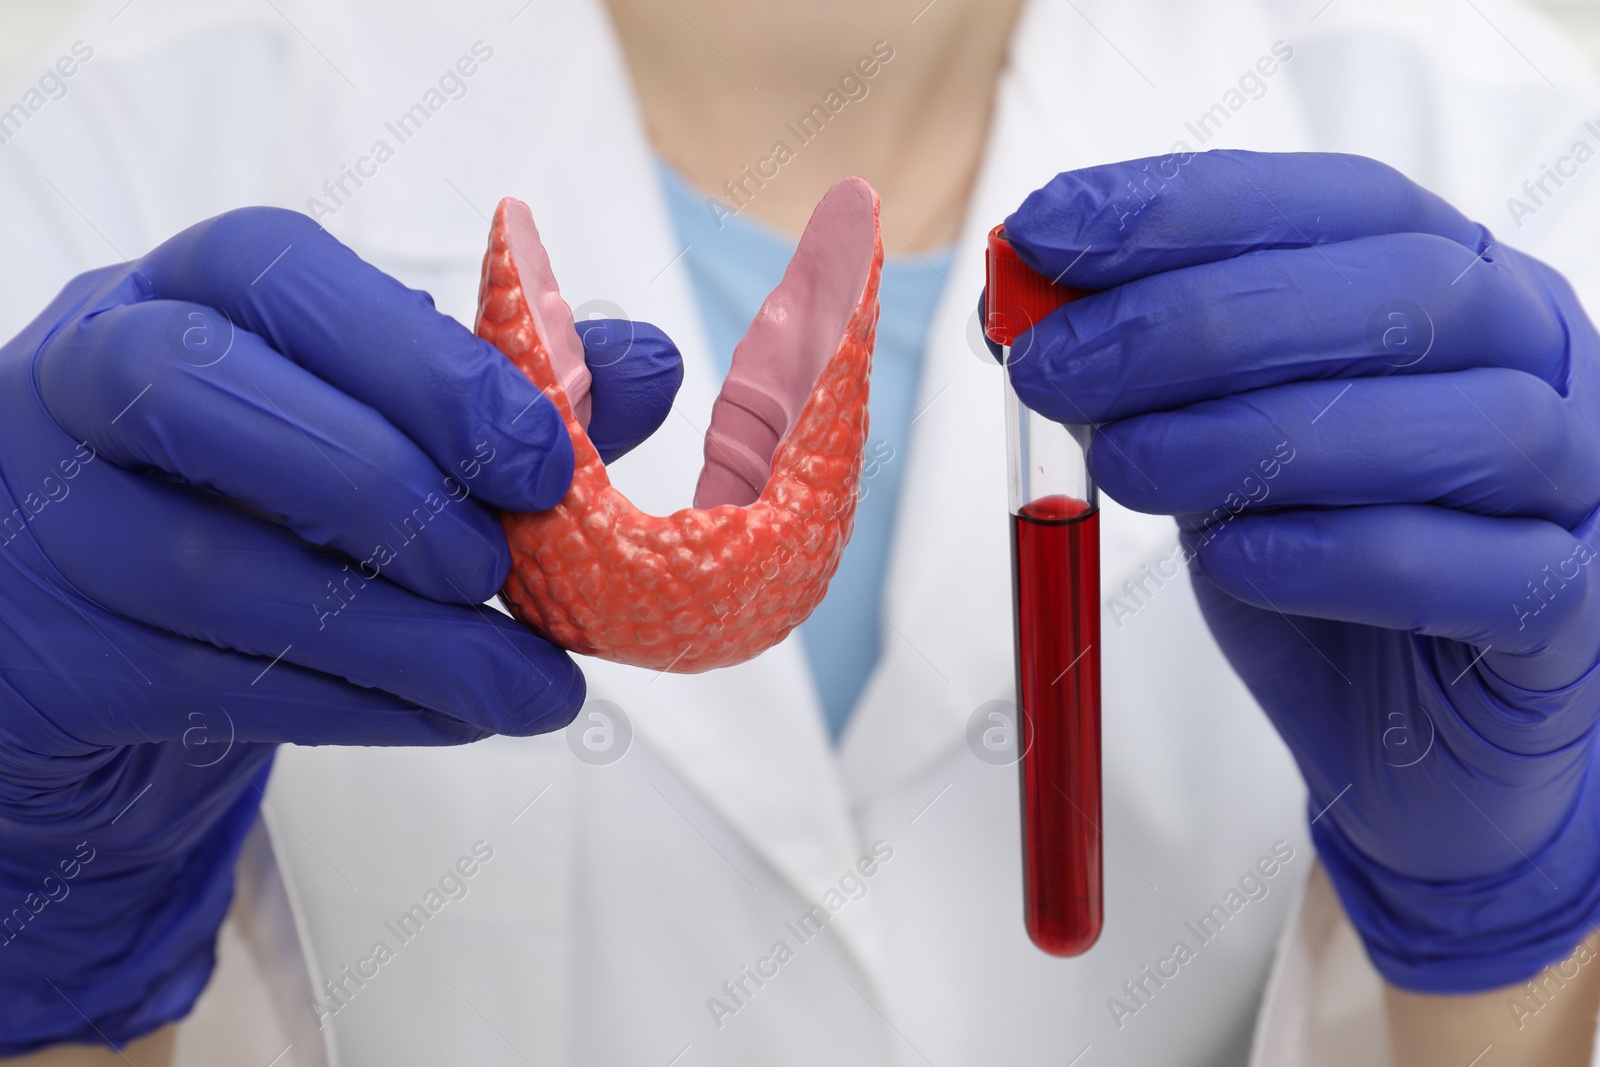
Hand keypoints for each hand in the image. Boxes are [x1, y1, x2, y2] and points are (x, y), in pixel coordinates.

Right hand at [0, 207, 680, 1053]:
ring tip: (530, 684)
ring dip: (400, 636)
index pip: (277, 272)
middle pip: (195, 389)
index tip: (544, 461)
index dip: (422, 365)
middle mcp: (91, 375)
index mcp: (191, 290)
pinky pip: (205, 684)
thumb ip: (514, 389)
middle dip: (381, 482)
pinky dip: (360, 707)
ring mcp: (49, 516)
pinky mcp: (54, 653)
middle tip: (505, 568)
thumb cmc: (276, 484)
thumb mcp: (386, 418)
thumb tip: (645, 364)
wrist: (116, 617)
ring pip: (208, 565)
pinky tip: (457, 715)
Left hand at [1003, 151, 1599, 991]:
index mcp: (1455, 283)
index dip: (1184, 209)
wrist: (1407, 739)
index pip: (1335, 204)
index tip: (1043, 230)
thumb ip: (1150, 380)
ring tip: (1122, 468)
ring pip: (1461, 426)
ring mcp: (1576, 482)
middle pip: (1404, 294)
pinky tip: (1234, 561)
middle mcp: (1539, 358)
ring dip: (1260, 437)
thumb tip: (1027, 313)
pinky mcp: (1568, 612)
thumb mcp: (1213, 451)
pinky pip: (1483, 571)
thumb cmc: (1315, 565)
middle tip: (1056, 367)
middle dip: (1200, 321)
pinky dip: (1344, 557)